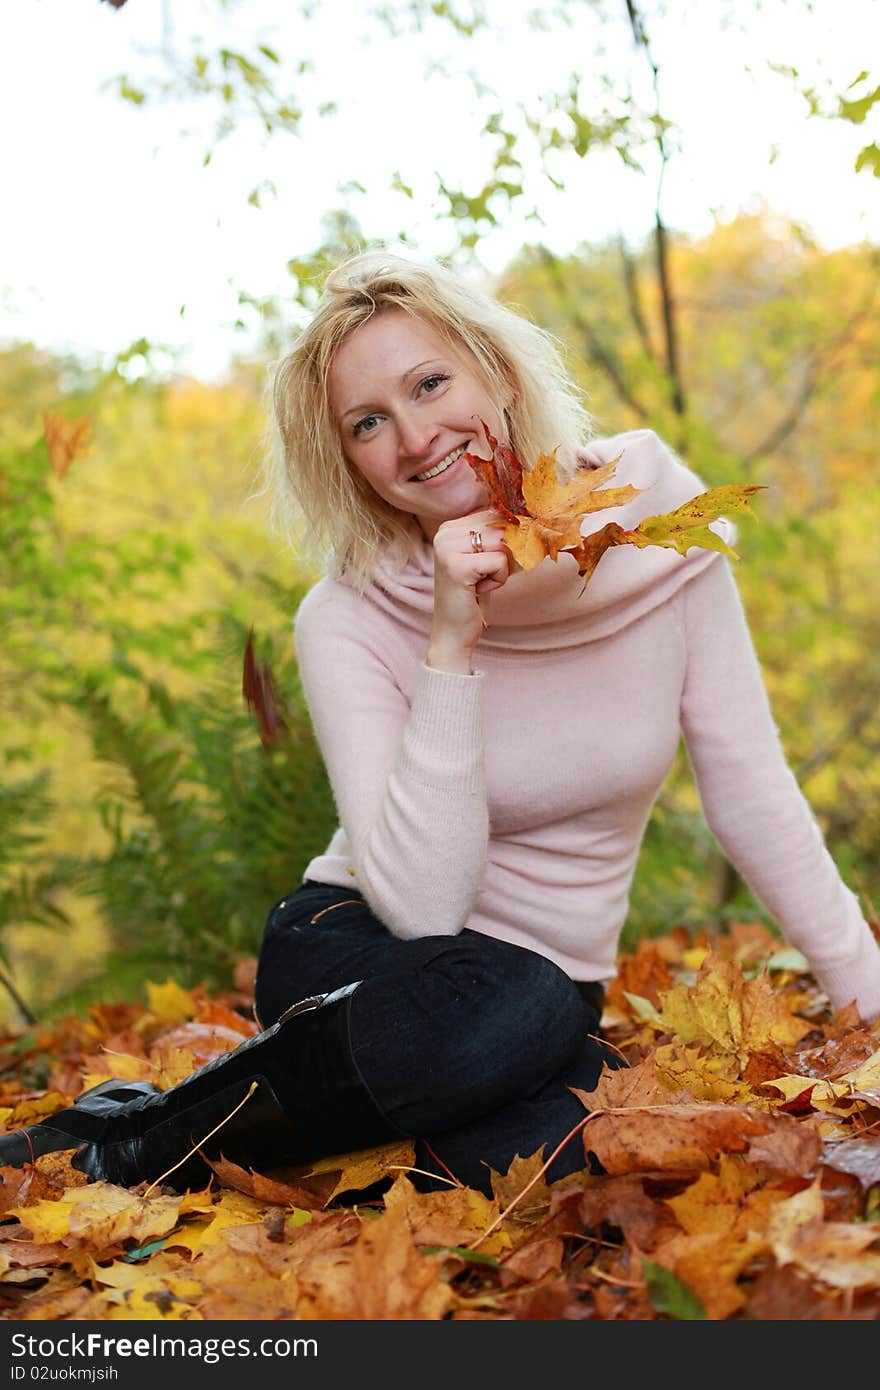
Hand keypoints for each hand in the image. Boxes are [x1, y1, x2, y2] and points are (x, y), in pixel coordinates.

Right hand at [427, 509, 512, 671]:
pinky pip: (500, 561)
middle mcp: (444, 532)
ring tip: (482, 582)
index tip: (492, 562)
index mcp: (450, 526)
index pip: (496, 513)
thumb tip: (535, 519)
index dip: (508, 538)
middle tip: (487, 575)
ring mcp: (447, 548)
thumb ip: (502, 535)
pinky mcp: (456, 566)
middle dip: (506, 554)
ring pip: (503, 542)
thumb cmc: (474, 595)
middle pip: (501, 526)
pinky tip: (479, 589)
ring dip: (502, 568)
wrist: (453, 632)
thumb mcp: (488, 558)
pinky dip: (499, 579)